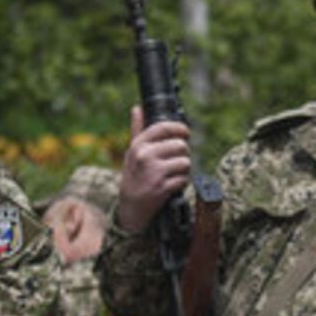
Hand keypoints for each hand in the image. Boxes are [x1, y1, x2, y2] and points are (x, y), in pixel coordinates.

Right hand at [115, 104, 192, 233]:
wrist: (130, 207)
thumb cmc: (133, 176)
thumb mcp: (132, 153)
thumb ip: (137, 130)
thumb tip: (137, 108)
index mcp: (139, 145)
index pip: (164, 127)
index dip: (180, 128)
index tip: (185, 133)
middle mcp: (145, 156)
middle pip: (180, 145)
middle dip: (183, 154)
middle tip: (176, 161)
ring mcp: (154, 172)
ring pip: (185, 162)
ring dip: (184, 169)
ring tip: (174, 173)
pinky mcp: (162, 187)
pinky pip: (184, 179)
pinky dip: (182, 183)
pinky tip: (173, 185)